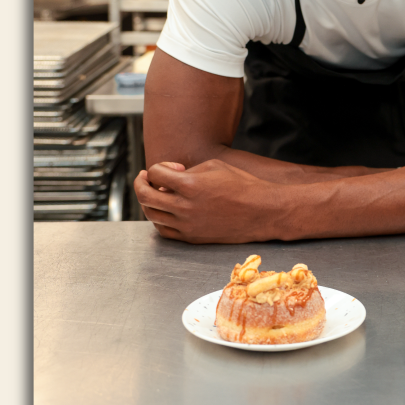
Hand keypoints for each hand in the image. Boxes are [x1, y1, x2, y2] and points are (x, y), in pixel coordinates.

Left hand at [135, 158, 288, 243]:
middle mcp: (184, 207)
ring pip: (151, 214)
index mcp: (190, 185)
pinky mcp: (192, 237)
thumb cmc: (243, 185)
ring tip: (154, 194)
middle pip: (145, 195)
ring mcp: (187, 225)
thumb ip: (187, 170)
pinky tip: (165, 212)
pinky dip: (159, 220)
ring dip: (148, 202)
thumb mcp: (215, 166)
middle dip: (141, 183)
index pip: (155, 173)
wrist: (263, 211)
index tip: (173, 168)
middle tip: (144, 178)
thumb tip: (169, 178)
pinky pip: (164, 230)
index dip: (159, 167)